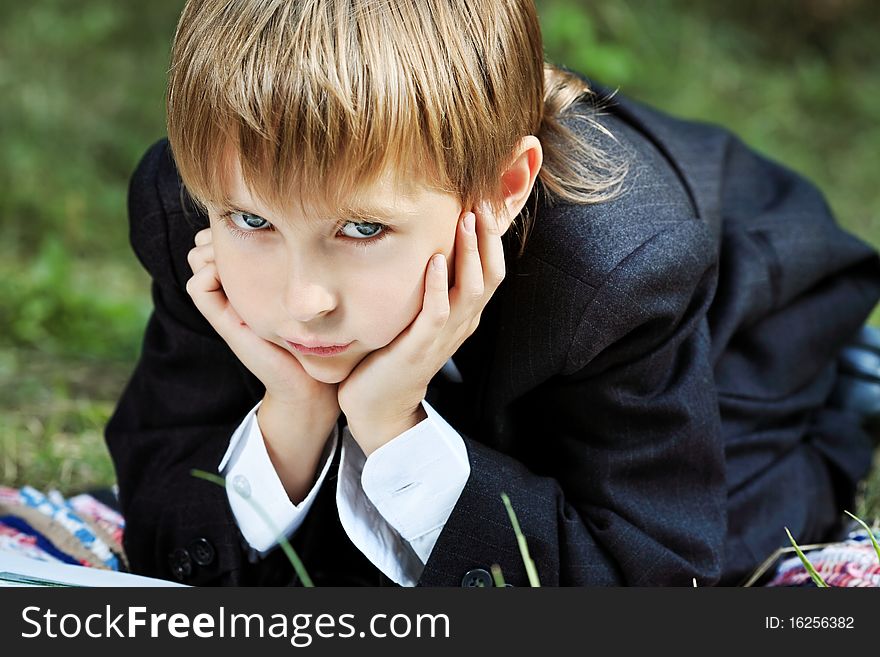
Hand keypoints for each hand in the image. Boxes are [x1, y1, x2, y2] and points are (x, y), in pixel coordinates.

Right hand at [185, 228, 340, 425]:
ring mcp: (227, 303)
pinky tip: (239, 275)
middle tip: (254, 231)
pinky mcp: (225, 321)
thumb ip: (311, 265)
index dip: (238, 222)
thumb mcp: (317, 293)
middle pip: (207, 241)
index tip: (266, 220)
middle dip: (223, 230)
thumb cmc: (323, 336)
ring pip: (199, 257)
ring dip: (215, 247)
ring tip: (246, 251)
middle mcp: (237, 287)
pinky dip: (209, 272)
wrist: (312, 383)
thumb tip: (322, 228)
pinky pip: (198, 286)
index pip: (227, 234)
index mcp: (256, 277)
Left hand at [339, 205, 506, 454]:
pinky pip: (437, 313)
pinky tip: (432, 261)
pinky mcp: (420, 347)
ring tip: (464, 221)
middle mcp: (463, 322)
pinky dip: (437, 286)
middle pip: (491, 275)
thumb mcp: (420, 313)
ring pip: (471, 290)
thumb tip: (426, 241)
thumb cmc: (395, 351)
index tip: (482, 200)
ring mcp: (444, 336)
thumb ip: (430, 284)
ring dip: (469, 254)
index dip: (492, 236)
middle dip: (488, 237)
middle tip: (479, 201)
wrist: (379, 403)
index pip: (492, 269)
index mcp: (465, 313)